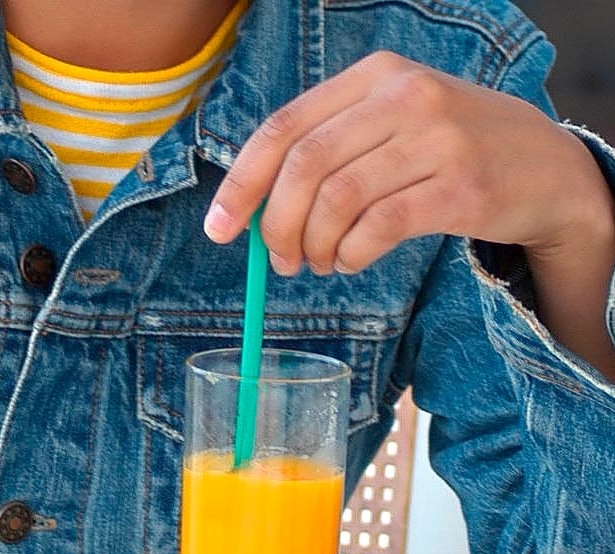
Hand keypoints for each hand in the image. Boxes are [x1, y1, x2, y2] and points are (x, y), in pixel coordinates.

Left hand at [203, 51, 609, 279]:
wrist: (546, 168)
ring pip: (338, 200)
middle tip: (281, 262)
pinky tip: (352, 262)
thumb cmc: (454, 153)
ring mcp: (436, 140)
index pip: (283, 128)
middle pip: (304, 166)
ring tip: (321, 264)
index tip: (219, 229)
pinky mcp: (461, 188)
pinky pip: (380, 228)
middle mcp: (403, 97)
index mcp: (374, 77)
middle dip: (276, 225)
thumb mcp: (395, 127)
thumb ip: (335, 153)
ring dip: (315, 246)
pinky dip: (353, 255)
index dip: (241, 183)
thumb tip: (262, 211)